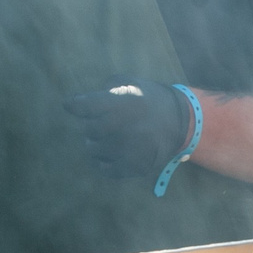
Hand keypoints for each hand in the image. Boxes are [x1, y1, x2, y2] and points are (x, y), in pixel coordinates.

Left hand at [60, 82, 195, 180]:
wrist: (182, 121)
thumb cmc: (151, 99)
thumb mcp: (132, 82)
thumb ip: (107, 87)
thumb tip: (80, 100)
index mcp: (122, 103)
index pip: (86, 106)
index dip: (74, 105)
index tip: (70, 104)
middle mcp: (124, 127)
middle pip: (88, 130)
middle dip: (91, 126)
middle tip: (99, 125)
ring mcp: (129, 149)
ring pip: (94, 151)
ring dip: (96, 145)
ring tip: (106, 140)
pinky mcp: (135, 166)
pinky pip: (106, 169)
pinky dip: (104, 163)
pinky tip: (110, 155)